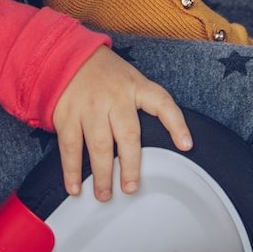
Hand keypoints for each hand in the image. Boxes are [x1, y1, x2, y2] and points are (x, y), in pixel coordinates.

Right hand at [51, 47, 192, 199]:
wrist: (67, 56)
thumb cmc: (106, 75)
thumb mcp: (132, 80)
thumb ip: (146, 104)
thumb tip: (169, 139)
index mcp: (136, 87)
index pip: (162, 103)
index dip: (176, 124)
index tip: (186, 145)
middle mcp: (114, 97)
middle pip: (127, 135)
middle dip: (130, 165)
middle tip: (131, 188)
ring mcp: (89, 107)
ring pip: (98, 145)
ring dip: (101, 174)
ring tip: (104, 195)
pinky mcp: (67, 115)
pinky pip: (70, 146)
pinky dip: (71, 170)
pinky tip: (75, 187)